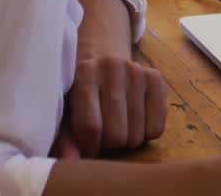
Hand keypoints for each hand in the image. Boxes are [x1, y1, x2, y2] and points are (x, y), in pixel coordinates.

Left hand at [52, 53, 168, 158]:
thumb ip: (64, 137)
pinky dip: (146, 134)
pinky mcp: (156, 78)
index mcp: (84, 73)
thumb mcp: (65, 111)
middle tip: (103, 136)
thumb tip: (70, 161)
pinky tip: (135, 121)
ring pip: (137, 134)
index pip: (90, 127)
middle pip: (116, 135)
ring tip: (117, 127)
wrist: (102, 59)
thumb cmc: (79, 92)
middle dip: (108, 145)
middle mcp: (112, 67)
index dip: (89, 147)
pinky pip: (156, 128)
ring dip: (126, 141)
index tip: (87, 147)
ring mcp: (137, 71)